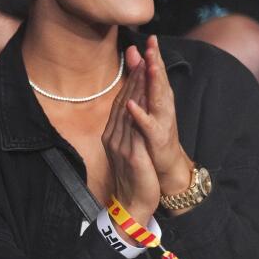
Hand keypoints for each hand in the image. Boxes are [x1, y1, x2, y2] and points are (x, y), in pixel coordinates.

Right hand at [102, 55, 159, 223]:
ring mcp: (122, 146)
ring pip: (128, 112)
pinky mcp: (131, 156)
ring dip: (137, 88)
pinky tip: (140, 102)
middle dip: (134, 76)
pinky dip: (137, 115)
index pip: (122, 102)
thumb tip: (128, 116)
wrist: (130, 204)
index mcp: (113, 134)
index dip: (131, 80)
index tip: (139, 60)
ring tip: (145, 68)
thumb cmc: (132, 178)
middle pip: (124, 101)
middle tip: (142, 53)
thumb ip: (126, 132)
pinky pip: (134, 132)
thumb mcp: (127, 150)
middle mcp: (114, 136)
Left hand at [125, 36, 193, 196]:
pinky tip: (132, 105)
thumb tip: (134, 60)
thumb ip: (140, 85)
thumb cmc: (155, 136)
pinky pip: (147, 126)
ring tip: (150, 64)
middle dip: (156, 62)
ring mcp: (160, 123)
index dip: (152, 57)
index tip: (148, 39)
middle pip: (158, 82)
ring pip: (157, 99)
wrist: (165, 167)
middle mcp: (162, 109)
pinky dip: (140, 115)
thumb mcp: (147, 109)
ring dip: (154, 82)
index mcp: (158, 101)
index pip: (154, 76)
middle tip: (152, 44)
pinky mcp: (156, 139)